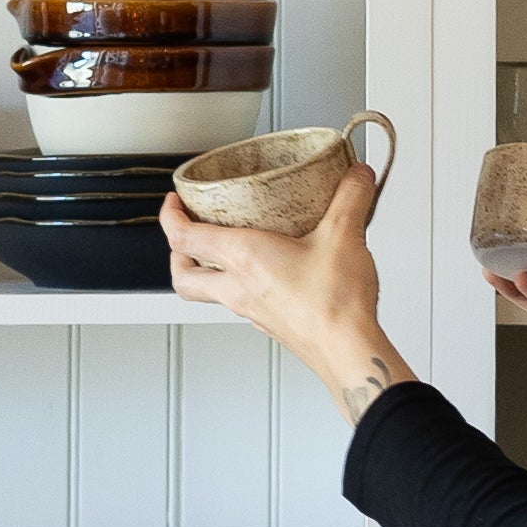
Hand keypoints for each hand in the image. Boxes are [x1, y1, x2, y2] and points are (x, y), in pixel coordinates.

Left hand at [163, 166, 401, 412]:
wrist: (347, 351)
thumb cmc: (334, 305)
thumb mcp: (344, 236)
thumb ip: (351, 198)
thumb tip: (356, 176)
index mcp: (244, 258)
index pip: (184, 237)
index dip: (170, 216)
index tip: (174, 202)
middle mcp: (238, 287)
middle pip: (183, 275)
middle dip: (176, 252)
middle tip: (186, 232)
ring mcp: (251, 310)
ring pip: (208, 292)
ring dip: (204, 271)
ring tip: (220, 251)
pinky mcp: (269, 324)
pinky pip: (239, 303)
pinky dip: (238, 286)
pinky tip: (264, 275)